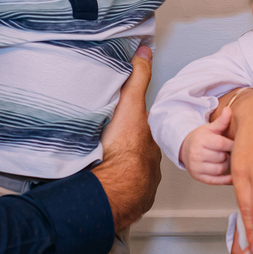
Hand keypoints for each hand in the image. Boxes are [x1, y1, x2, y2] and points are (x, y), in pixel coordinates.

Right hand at [93, 47, 161, 229]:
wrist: (116, 187)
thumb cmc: (123, 148)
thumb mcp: (130, 104)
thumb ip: (137, 78)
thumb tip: (145, 52)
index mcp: (149, 140)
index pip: (143, 128)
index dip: (133, 122)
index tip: (122, 121)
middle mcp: (149, 163)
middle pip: (138, 150)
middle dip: (126, 146)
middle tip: (109, 141)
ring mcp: (141, 184)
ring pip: (131, 172)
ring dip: (119, 168)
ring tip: (103, 163)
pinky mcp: (129, 201)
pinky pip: (122, 191)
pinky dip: (114, 186)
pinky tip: (103, 183)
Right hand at [180, 108, 233, 183]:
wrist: (185, 148)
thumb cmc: (201, 138)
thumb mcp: (210, 128)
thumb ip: (221, 121)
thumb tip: (228, 110)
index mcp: (201, 140)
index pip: (223, 144)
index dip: (232, 145)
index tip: (237, 144)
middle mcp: (197, 154)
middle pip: (223, 157)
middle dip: (228, 155)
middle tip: (228, 152)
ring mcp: (196, 167)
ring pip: (221, 169)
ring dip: (226, 165)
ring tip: (224, 159)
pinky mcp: (198, 177)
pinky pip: (216, 181)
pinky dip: (225, 179)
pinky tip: (230, 176)